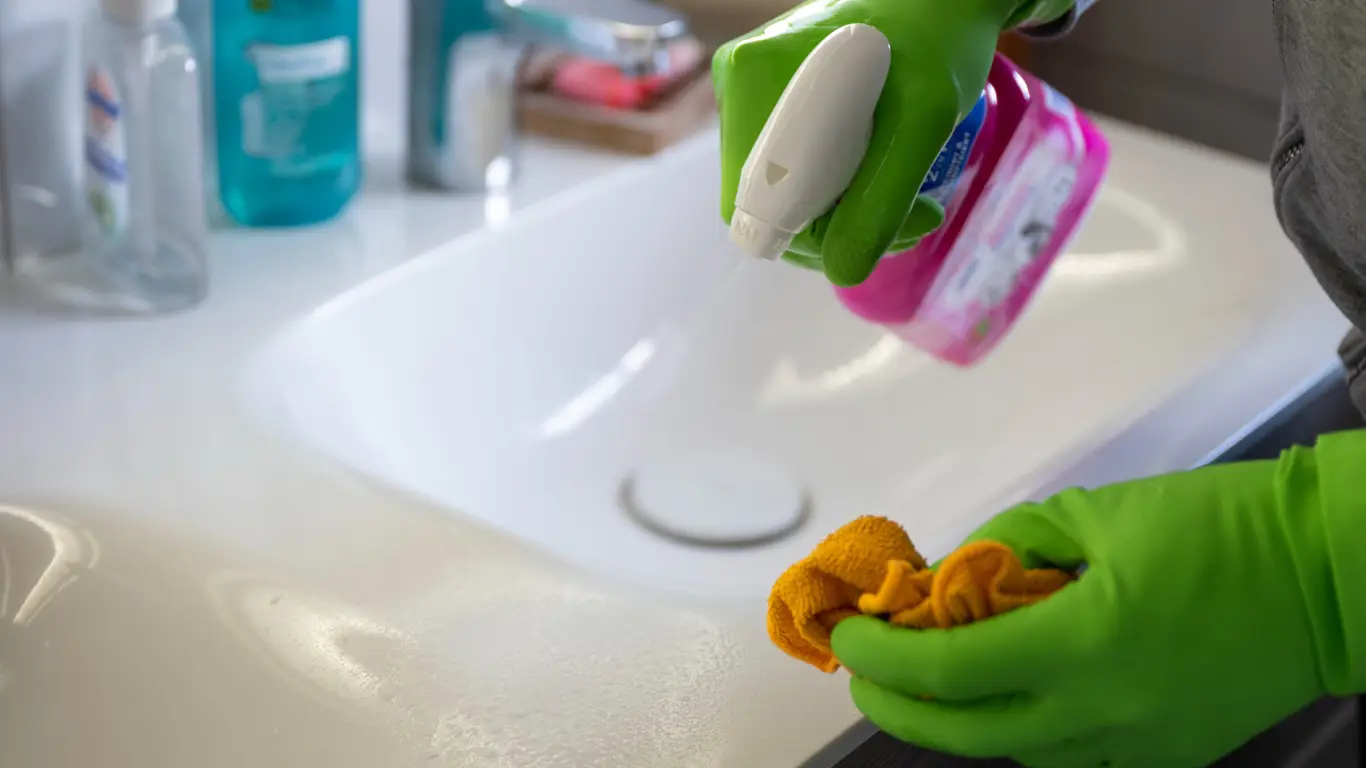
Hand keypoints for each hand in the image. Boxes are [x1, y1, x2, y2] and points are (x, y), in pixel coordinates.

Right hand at [712, 0, 1072, 284]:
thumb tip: (842, 273)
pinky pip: (784, 172)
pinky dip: (832, 191)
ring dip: (839, 216)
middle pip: (762, 205)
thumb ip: (881, 199)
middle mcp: (736, 86)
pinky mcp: (767, 104)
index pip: (755, 205)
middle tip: (917, 219)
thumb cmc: (938, 44)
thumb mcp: (922, 124)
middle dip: (835, 230)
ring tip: (909, 201)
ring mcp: (747, 95)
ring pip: (774, 196)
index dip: (815, 238)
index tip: (892, 224)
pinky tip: (878, 175)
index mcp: (754, 81)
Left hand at [831, 431, 1365, 766]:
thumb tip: (950, 578)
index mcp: (1083, 645)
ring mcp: (1136, 746)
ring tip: (926, 675)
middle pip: (965, 734)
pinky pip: (1066, 756)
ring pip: (1013, 752)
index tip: (845, 634)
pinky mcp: (1165, 757)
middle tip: (860, 671)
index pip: (947, 668)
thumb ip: (1008, 550)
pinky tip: (1005, 689)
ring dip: (956, 718)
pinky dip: (1019, 728)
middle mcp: (1102, 713)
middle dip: (896, 705)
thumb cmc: (1214, 526)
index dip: (881, 655)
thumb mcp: (1094, 515)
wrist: (1328, 574)